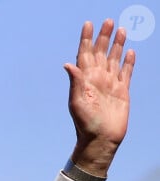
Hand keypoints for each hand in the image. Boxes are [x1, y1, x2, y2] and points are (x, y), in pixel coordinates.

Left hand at [64, 19, 135, 174]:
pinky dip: (128, 62)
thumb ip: (75, 82)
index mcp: (85, 80)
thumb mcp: (77, 103)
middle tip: (107, 21)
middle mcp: (98, 79)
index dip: (86, 39)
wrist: (100, 140)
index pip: (85, 54)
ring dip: (116, 45)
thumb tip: (68, 65)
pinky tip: (130, 52)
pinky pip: (126, 73)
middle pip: (101, 53)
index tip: (88, 24)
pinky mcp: (122, 92)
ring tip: (120, 30)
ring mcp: (110, 85)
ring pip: (114, 59)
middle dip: (103, 37)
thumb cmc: (85, 124)